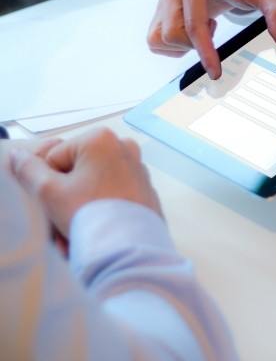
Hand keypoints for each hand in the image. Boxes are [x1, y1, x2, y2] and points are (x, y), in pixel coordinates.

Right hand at [10, 128, 161, 236]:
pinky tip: (95, 233)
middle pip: (75, 173)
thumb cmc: (91, 215)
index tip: (56, 205)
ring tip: (78, 234)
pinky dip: (100, 212)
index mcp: (101, 138)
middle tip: (62, 225)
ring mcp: (137, 167)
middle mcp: (123, 147)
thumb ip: (29, 170)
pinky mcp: (144, 188)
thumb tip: (19, 156)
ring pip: (93, 187)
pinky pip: (112, 197)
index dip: (49, 185)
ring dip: (80, 210)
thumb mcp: (49, 192)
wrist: (130, 249)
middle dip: (64, 201)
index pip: (54, 159)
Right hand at [147, 0, 275, 78]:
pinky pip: (156, 38)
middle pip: (172, 35)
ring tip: (205, 27)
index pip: (194, 26)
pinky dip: (174, 43)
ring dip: (182, 44)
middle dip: (194, 44)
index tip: (216, 73)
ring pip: (159, 38)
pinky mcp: (161, 7)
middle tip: (215, 30)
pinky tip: (195, 29)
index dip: (205, 53)